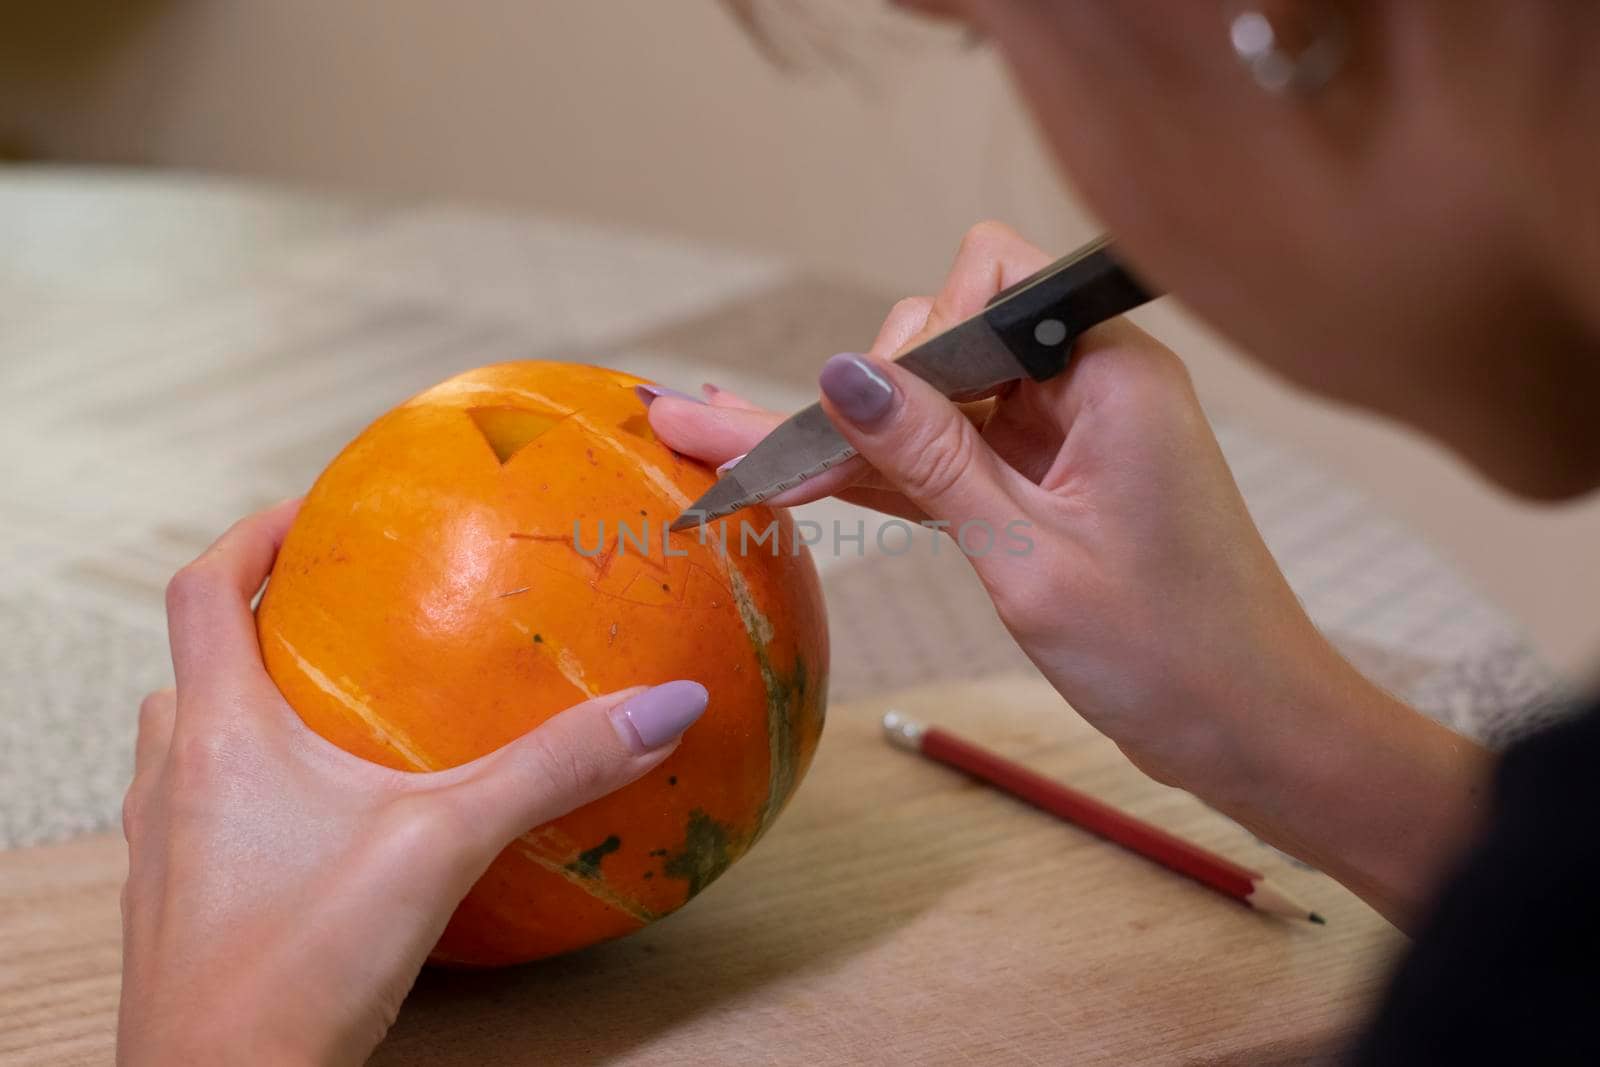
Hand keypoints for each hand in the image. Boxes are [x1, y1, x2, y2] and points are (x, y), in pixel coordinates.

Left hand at [119, 500, 707, 1064]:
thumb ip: (552, 770)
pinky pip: (209, 815)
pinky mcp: (182, 911)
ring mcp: (165, 850)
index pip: (200, 589)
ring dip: (247, 707)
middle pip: (191, 664)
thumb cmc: (299, 965)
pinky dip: (259, 790)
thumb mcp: (443, 846)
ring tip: (332, 710)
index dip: (251, 535)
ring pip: (189, 743)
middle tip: (332, 610)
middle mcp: (173, 778)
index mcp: (218, 732)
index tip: (313, 512)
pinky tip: (333, 827)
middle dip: (254, 623)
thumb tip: (665, 707)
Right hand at [647, 222, 1491, 927]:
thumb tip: (841, 372)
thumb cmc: (1171, 655)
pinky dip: (886, 478)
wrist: (1252, 734)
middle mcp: (1086, 387)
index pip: (985, 282)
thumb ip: (932, 458)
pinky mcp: (1047, 490)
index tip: (869, 417)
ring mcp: (1064, 440)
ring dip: (851, 436)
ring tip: (715, 436)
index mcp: (1107, 374)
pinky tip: (789, 474)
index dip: (915, 336)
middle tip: (790, 455)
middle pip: (948, 338)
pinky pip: (951, 464)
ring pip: (935, 409)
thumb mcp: (1028, 556)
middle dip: (872, 389)